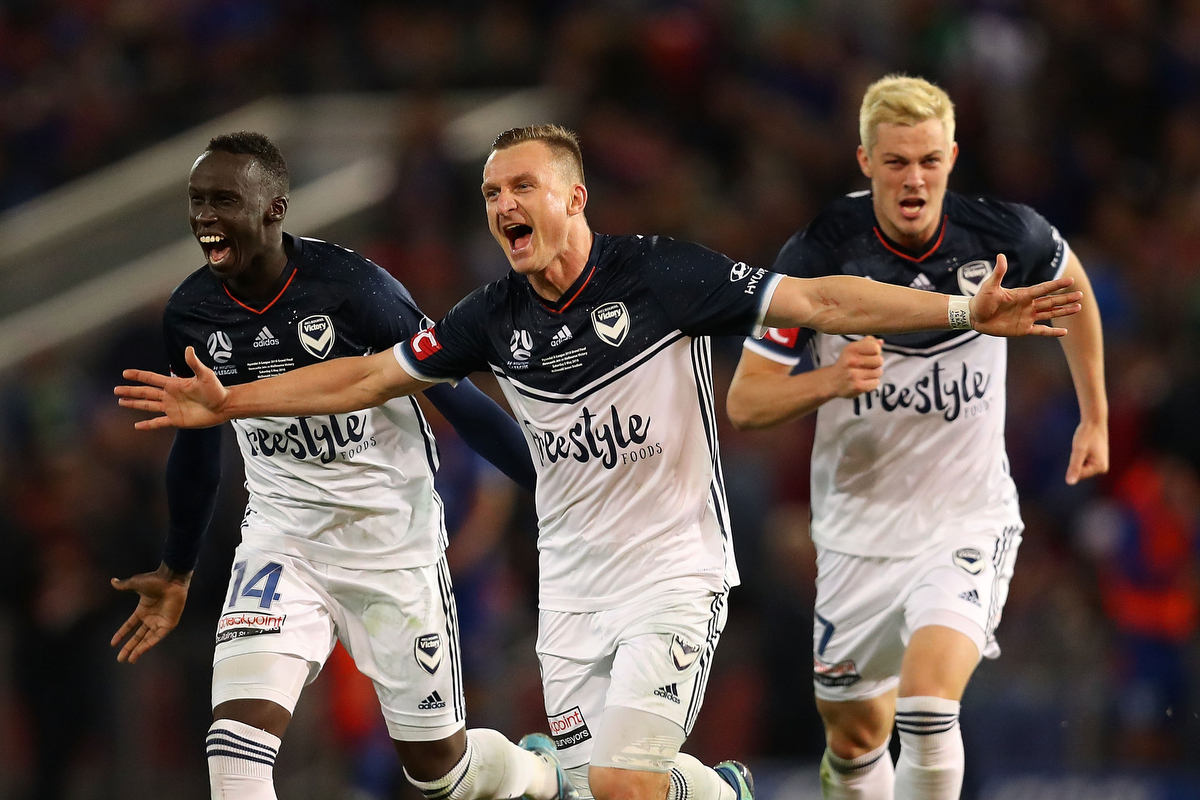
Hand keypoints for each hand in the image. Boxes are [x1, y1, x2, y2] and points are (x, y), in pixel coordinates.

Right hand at [110, 563, 190, 662]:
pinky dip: (149, 644)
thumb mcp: (136, 583)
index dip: (121, 634)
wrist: (172, 579)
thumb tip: (113, 581)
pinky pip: (157, 637)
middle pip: (138, 636)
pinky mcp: (168, 624)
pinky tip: (140, 652)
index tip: (113, 644)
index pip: (130, 625)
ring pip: (147, 639)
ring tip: (129, 660)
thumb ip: (124, 585)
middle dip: (129, 648)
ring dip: (138, 650)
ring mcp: (160, 622)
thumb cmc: (156, 580)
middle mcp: (151, 618)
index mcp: (143, 610)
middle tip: (120, 659)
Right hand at [115, 346, 228, 429]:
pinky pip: (158, 422)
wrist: (224, 406)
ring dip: (134, 404)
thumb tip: (189, 349)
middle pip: (145, 392)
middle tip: (116, 389)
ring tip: (121, 401)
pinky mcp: (176, 420)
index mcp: (174, 384)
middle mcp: (170, 396)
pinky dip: (148, 424)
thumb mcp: (205, 374)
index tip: (125, 373)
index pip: (152, 379)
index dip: (139, 376)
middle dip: (131, 391)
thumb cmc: (216, 389)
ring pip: (148, 405)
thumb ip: (195, 363)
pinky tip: (137, 426)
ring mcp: (171, 408)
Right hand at [828, 336, 883, 397]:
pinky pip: (875, 383)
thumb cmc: (846, 362)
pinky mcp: (857, 386)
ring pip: (878, 372)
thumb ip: (867, 343)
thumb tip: (881, 342)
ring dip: (874, 374)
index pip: (875, 347)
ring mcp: (854, 374)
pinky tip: (864, 381)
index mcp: (851, 349)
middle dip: (876, 363)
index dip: (876, 351)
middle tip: (867, 366)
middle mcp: (851, 361)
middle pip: (879, 360)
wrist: (831, 381)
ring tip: (864, 373)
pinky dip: (872, 383)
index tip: (870, 354)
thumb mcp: (853, 349)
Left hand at [968, 254, 1082, 336]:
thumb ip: (998, 273)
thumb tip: (1001, 256)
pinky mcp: (1023, 329)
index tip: (1070, 280)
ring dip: (1063, 311)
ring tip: (1078, 307)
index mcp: (1022, 294)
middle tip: (1080, 294)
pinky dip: (1052, 332)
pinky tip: (1064, 332)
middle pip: (1051, 301)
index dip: (1056, 285)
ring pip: (1050, 314)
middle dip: (1065, 298)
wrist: (974, 316)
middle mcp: (1028, 305)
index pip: (1043, 289)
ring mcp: (1027, 317)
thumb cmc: (981, 300)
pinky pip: (1041, 330)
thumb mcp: (989, 286)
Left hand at [1066, 419, 1108, 484]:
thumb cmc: (1086, 434)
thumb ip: (1074, 467)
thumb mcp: (1078, 451)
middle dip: (1076, 460)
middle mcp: (1102, 469)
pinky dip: (1079, 454)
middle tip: (1082, 447)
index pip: (1078, 474)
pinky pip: (1081, 462)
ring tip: (1084, 446)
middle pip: (1079, 471)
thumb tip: (1069, 483)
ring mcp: (1100, 465)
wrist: (1093, 421)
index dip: (1074, 461)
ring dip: (1077, 457)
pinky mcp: (1096, 460)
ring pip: (1079, 466)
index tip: (1082, 449)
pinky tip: (1085, 446)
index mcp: (1100, 468)